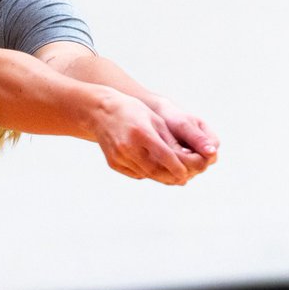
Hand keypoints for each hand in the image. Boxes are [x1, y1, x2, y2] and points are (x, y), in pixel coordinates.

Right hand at [93, 92, 212, 184]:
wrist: (100, 111)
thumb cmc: (132, 111)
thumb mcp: (154, 119)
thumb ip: (169, 140)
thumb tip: (187, 159)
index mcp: (141, 133)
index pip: (165, 156)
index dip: (178, 167)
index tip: (188, 172)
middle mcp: (128, 146)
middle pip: (155, 170)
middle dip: (172, 177)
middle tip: (184, 178)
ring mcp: (119, 156)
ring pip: (146, 174)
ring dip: (161, 177)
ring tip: (173, 176)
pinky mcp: (113, 163)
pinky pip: (135, 173)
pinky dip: (147, 174)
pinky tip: (155, 170)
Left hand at [148, 96, 219, 177]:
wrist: (159, 118)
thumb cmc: (172, 118)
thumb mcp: (184, 125)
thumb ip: (197, 138)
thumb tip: (212, 152)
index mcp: (212, 142)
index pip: (207, 158)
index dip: (190, 159)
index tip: (172, 152)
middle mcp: (208, 154)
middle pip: (199, 168)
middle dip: (181, 164)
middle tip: (163, 158)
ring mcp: (198, 162)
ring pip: (190, 173)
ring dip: (175, 169)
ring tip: (159, 160)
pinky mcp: (187, 167)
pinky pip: (181, 175)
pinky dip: (170, 171)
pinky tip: (158, 165)